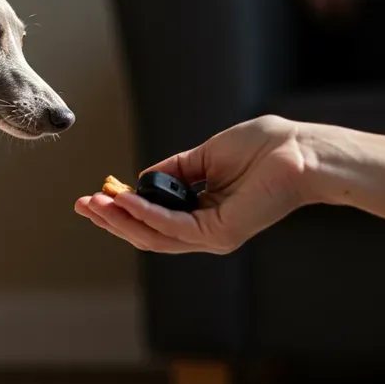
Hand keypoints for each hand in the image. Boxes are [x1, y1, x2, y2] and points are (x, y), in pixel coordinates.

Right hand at [75, 116, 312, 254]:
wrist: (302, 151)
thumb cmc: (267, 148)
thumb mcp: (207, 154)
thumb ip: (176, 169)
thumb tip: (142, 178)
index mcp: (204, 211)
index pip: (155, 220)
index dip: (123, 209)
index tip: (97, 194)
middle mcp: (206, 229)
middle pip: (147, 233)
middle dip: (111, 219)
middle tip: (82, 204)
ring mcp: (213, 235)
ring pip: (154, 235)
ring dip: (120, 219)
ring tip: (94, 203)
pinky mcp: (220, 233)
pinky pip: (172, 226)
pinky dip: (145, 214)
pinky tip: (125, 200)